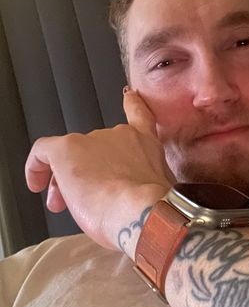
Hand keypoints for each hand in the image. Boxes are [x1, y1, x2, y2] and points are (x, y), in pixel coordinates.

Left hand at [25, 90, 173, 253]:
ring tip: (65, 204)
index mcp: (145, 144)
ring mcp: (92, 139)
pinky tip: (35, 183)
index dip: (133, 104)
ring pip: (72, 155)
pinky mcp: (66, 149)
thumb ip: (141, 183)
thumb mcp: (154, 191)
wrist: (141, 211)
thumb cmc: (150, 210)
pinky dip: (35, 166)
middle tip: (82, 198)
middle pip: (96, 148)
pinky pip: (42, 151)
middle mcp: (119, 135)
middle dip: (88, 172)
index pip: (140, 116)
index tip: (130, 96)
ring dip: (67, 178)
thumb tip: (128, 194)